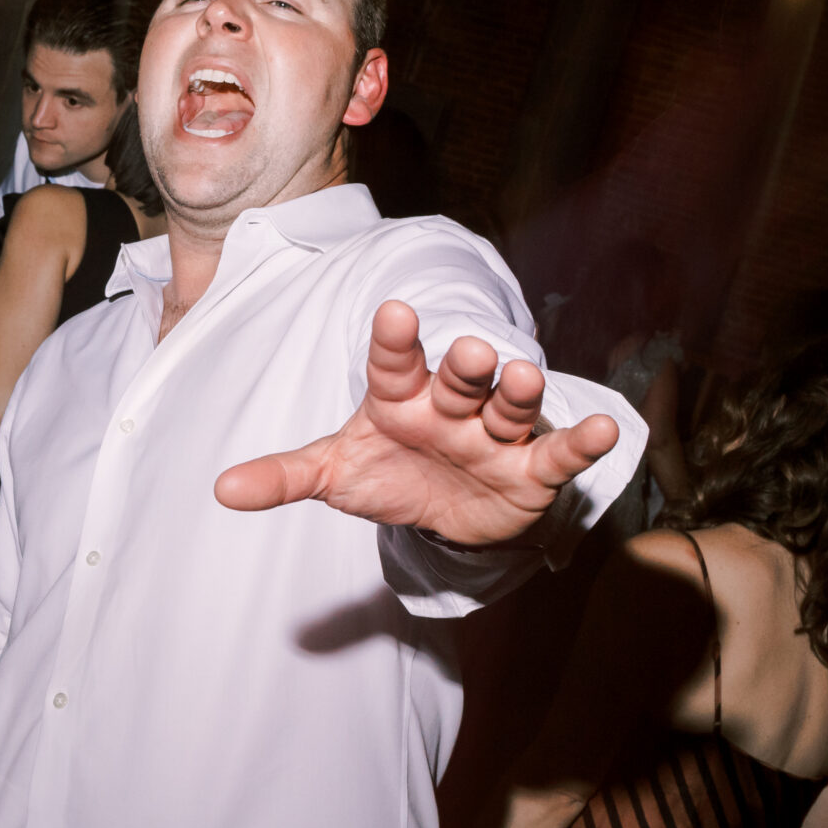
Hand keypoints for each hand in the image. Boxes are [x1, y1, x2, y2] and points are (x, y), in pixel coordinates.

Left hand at [214, 300, 619, 546]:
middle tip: (469, 351)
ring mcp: (494, 435)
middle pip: (460, 378)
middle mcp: (451, 406)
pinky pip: (558, 455)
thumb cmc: (390, 474)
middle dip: (467, 366)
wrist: (445, 514)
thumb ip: (285, 477)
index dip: (395, 341)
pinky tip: (606, 432)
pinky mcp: (531, 471)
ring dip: (519, 395)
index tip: (393, 313)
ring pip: (509, 408)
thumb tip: (220, 490)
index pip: (394, 362)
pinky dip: (581, 444)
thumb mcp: (335, 474)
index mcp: (400, 396)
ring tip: (525, 379)